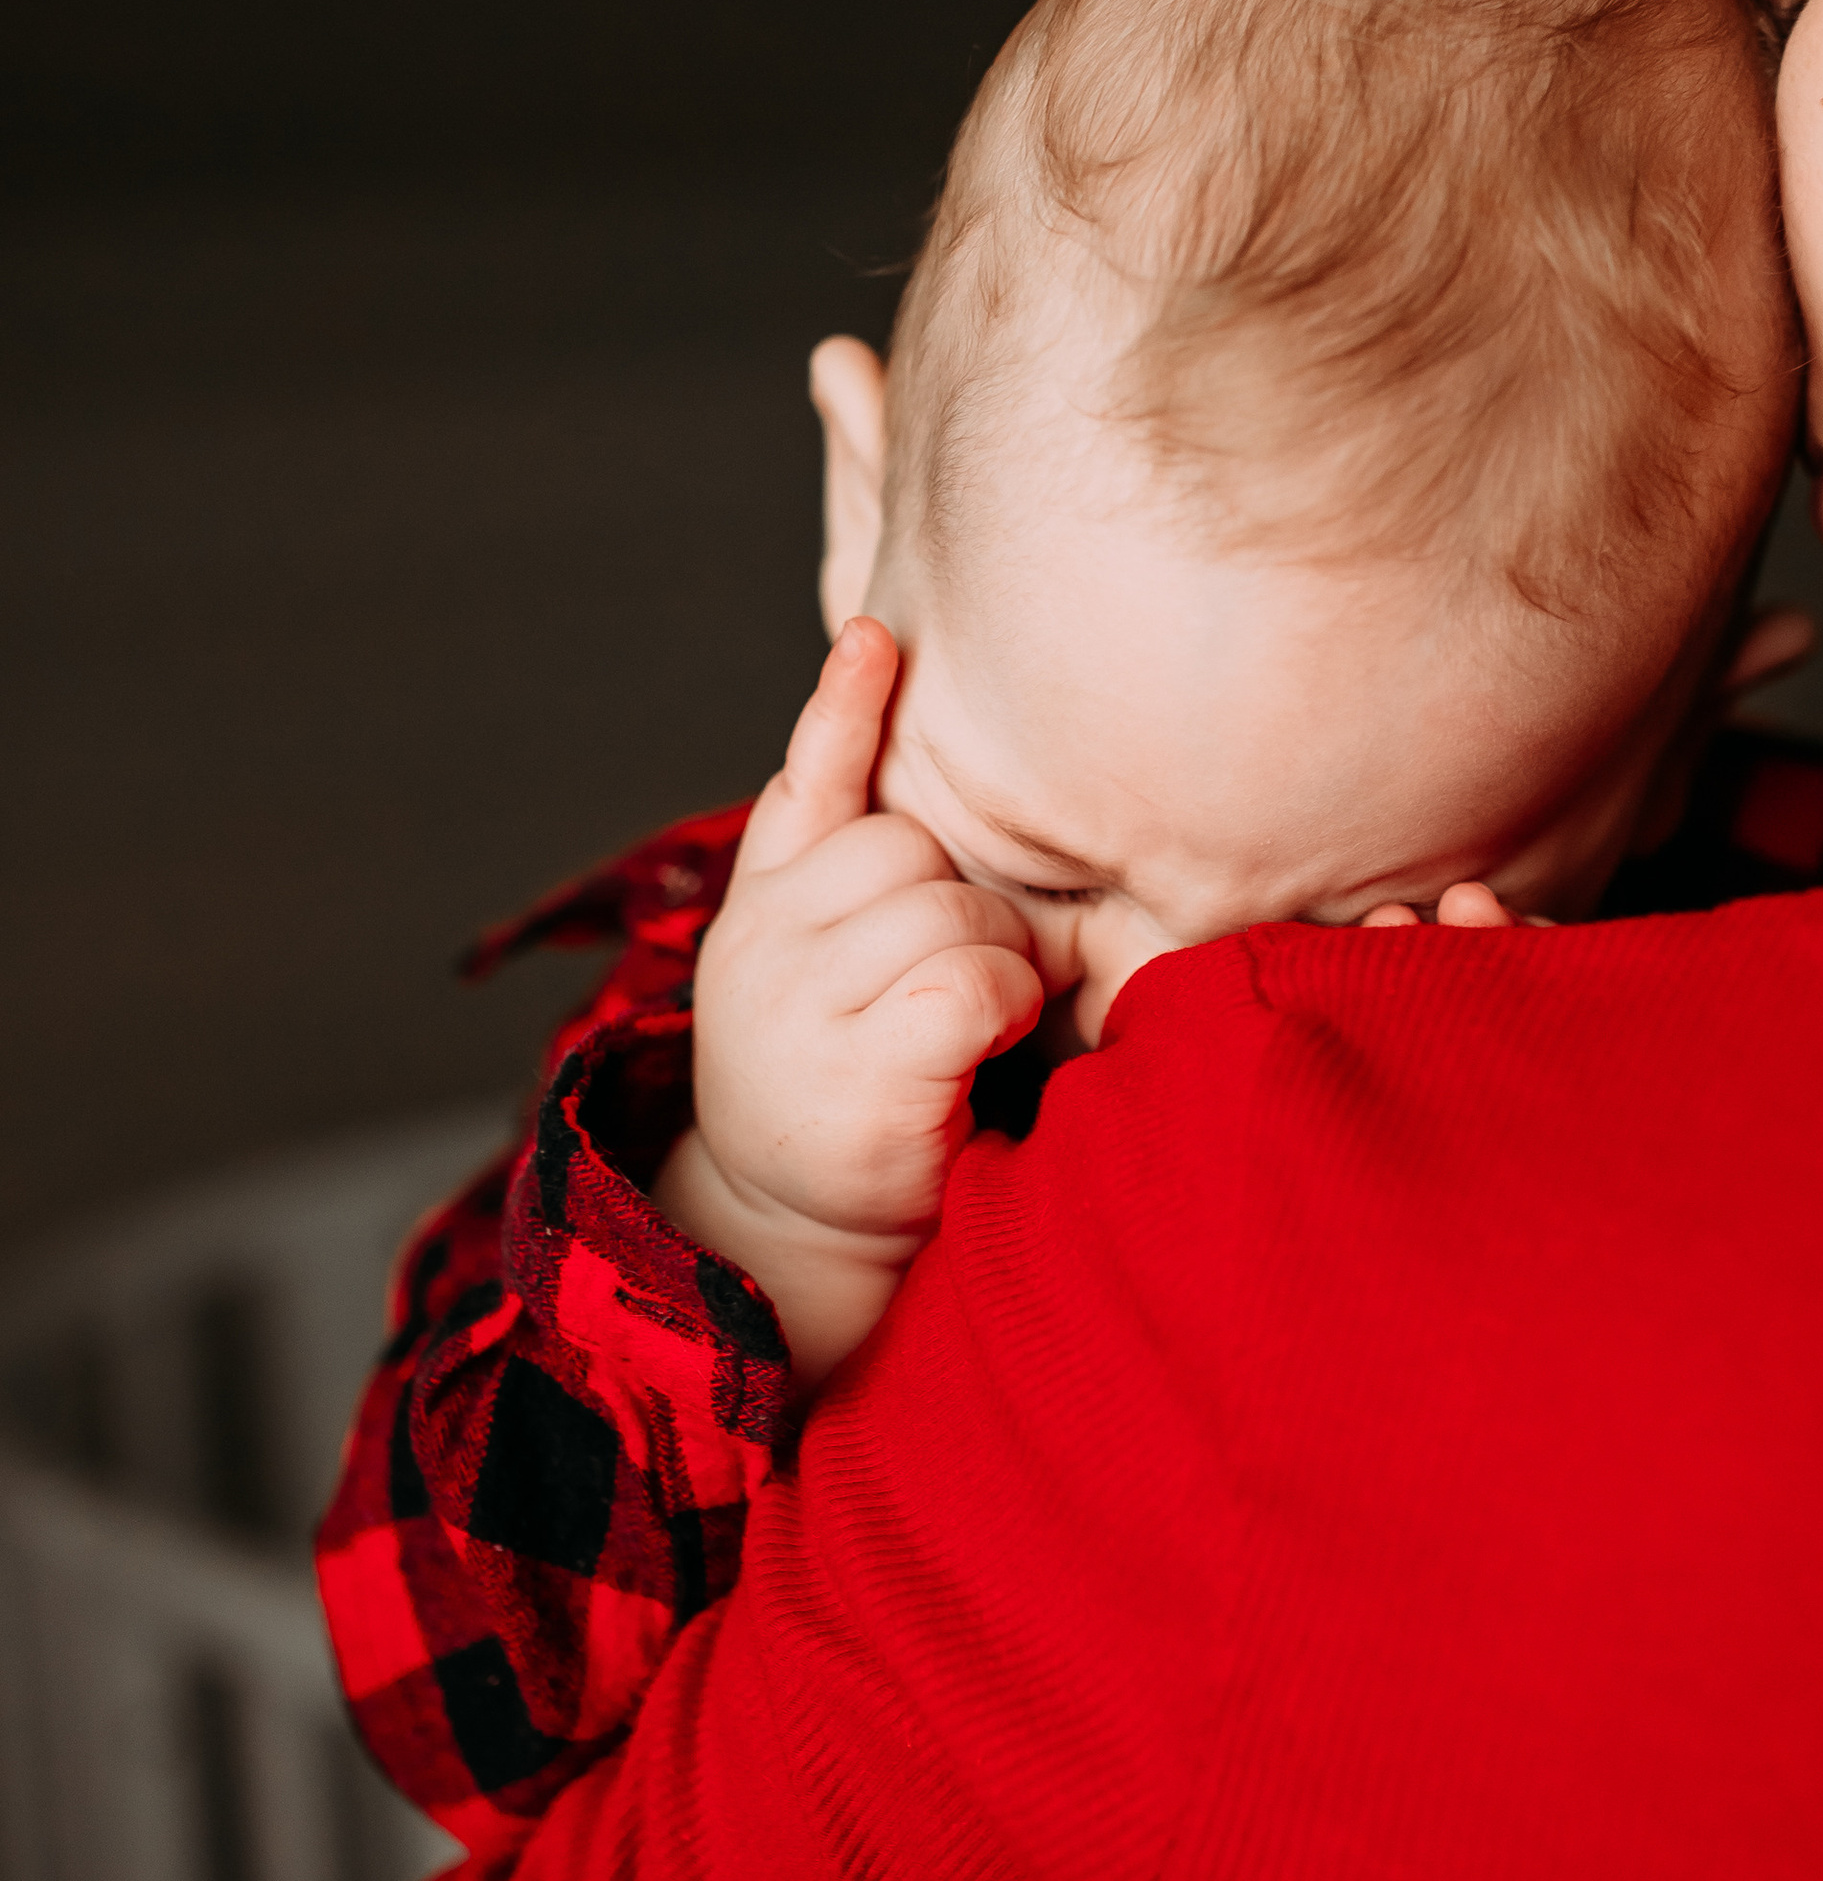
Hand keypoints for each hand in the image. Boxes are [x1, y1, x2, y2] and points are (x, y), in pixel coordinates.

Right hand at [655, 620, 1044, 1385]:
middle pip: (916, 849)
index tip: (881, 635)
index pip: (807, 784)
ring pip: (953, 909)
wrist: (798, 1245)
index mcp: (763, 910)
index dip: (846, 708)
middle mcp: (766, 945)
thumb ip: (850, 880)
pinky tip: (978, 1052)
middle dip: (970, 907)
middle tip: (963, 990)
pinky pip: (971, 980)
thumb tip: (903, 754)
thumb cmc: (849, 1100)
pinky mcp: (860, 1072)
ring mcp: (801, 1006)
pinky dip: (1001, 1009)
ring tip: (965, 1033)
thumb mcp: (828, 981)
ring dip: (995, 963)